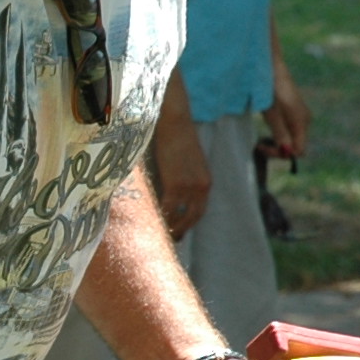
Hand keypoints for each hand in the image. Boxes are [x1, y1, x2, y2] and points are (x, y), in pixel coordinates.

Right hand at [152, 121, 212, 237]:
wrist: (174, 121)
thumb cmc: (177, 136)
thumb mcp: (188, 161)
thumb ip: (186, 177)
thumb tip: (174, 189)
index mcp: (206, 182)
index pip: (200, 210)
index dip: (189, 222)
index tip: (180, 230)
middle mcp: (201, 187)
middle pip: (193, 217)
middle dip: (182, 230)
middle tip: (171, 239)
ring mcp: (189, 187)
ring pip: (179, 215)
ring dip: (170, 226)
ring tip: (159, 232)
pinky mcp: (176, 184)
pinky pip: (168, 208)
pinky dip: (161, 216)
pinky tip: (152, 220)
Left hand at [264, 57, 311, 162]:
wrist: (271, 67)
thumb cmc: (270, 89)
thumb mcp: (272, 114)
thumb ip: (281, 134)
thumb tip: (287, 153)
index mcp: (301, 122)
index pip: (298, 150)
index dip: (281, 154)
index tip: (264, 148)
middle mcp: (305, 120)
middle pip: (296, 145)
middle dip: (279, 148)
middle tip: (260, 145)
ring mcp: (301, 115)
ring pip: (293, 137)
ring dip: (278, 141)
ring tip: (263, 134)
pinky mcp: (295, 110)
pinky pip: (290, 128)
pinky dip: (280, 132)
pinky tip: (269, 123)